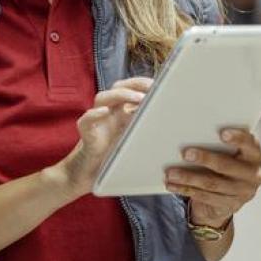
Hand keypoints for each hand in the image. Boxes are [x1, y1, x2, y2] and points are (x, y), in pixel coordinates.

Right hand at [57, 78, 152, 197]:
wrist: (90, 177)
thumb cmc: (114, 158)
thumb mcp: (135, 141)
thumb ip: (148, 131)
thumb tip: (174, 126)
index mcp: (121, 112)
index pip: (130, 88)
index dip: (142, 83)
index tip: (160, 83)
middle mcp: (108, 113)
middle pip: (117, 87)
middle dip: (134, 84)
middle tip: (151, 88)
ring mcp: (97, 123)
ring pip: (102, 98)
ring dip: (120, 95)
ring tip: (138, 98)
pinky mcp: (87, 136)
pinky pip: (86, 121)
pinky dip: (94, 115)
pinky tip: (104, 112)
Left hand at [168, 129, 260, 228]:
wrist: (230, 196)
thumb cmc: (226, 164)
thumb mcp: (229, 153)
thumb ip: (219, 145)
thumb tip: (192, 135)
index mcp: (255, 155)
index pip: (250, 144)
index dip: (238, 138)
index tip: (222, 133)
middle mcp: (254, 174)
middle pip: (227, 166)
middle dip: (205, 159)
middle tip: (185, 153)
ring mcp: (244, 193)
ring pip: (212, 184)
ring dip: (189, 178)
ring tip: (171, 173)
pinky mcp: (230, 205)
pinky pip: (205, 197)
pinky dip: (186, 189)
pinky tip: (172, 185)